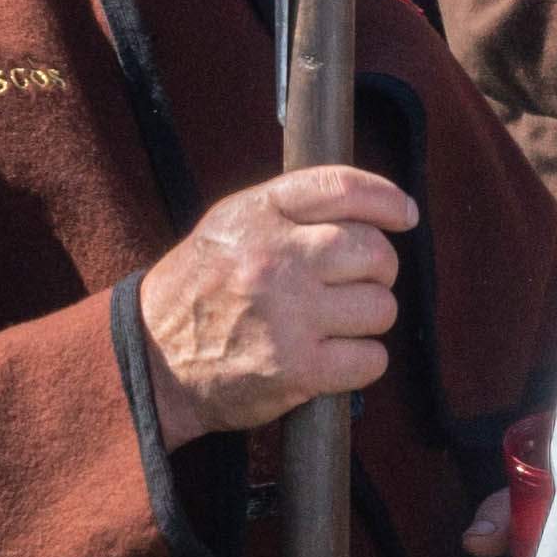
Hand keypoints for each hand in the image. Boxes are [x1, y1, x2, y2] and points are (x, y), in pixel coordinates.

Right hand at [140, 162, 409, 442]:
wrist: (152, 361)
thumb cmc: (200, 291)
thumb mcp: (229, 226)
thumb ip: (291, 210)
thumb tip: (376, 208)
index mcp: (257, 215)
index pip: (342, 187)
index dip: (386, 199)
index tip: (404, 213)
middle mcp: (275, 259)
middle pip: (374, 251)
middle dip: (379, 269)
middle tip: (359, 283)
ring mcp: (289, 315)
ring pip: (380, 307)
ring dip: (369, 319)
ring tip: (336, 324)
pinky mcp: (298, 368)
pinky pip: (371, 359)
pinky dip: (363, 362)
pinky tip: (336, 358)